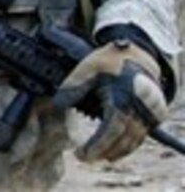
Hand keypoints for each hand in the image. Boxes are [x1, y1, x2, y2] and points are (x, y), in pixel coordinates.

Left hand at [53, 40, 168, 161]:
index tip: (80, 153)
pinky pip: (141, 136)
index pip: (110, 130)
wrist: (138, 55)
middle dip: (102, 152)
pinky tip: (113, 149)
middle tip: (83, 157)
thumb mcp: (88, 67)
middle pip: (122, 141)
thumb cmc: (111, 61)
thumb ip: (73, 86)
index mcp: (122, 98)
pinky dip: (127, 146)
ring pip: (133, 142)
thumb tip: (58, 103)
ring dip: (115, 152)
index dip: (96, 145)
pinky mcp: (154, 116)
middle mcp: (139, 109)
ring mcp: (149, 113)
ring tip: (96, 155)